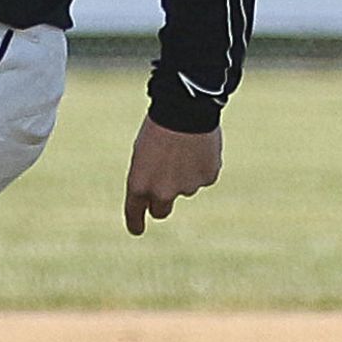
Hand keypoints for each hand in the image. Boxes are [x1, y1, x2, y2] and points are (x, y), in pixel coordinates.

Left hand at [124, 116, 221, 235]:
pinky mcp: (207, 178)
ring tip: (181, 150)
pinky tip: (198, 148)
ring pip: (184, 187)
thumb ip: (148, 177)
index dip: (135, 223)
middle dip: (160, 204)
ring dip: (182, 175)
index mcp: (139, 184)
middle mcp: (162, 191)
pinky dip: (200, 167)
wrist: (185, 112)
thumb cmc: (157, 128)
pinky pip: (202, 176)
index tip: (136, 230)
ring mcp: (187, 187)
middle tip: (162, 190)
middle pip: (161, 211)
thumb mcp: (142, 153)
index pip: (134, 212)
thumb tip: (160, 194)